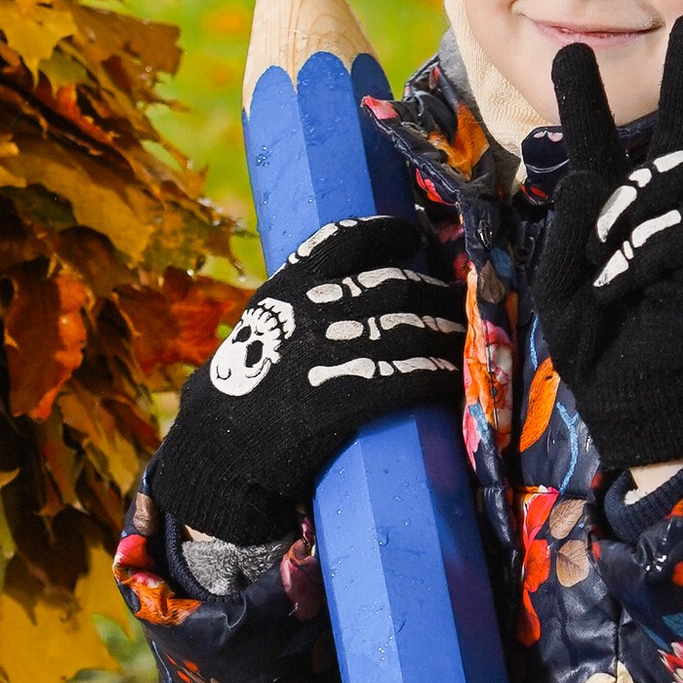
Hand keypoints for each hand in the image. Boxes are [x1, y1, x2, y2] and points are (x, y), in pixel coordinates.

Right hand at [145, 216, 463, 546]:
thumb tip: (345, 288)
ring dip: (447, 333)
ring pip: (411, 328)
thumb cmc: (242, 389)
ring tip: (463, 340)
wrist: (219, 449)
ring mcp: (328, 351)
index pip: (346, 238)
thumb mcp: (260, 327)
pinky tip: (452, 377)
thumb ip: (297, 304)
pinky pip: (408, 375)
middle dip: (435, 292)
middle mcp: (311, 310)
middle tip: (456, 301)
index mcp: (287, 286)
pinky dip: (438, 374)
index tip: (412, 239)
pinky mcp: (345, 395)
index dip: (387, 233)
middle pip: (395, 284)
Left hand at [527, 15, 682, 474]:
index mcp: (612, 218)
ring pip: (655, 190)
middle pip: (675, 136)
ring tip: (602, 280)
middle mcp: (656, 217)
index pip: (602, 148)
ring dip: (614, 230)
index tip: (572, 54)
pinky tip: (621, 295)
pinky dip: (630, 264)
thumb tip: (587, 181)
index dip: (588, 100)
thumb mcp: (557, 285)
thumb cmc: (599, 346)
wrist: (639, 405)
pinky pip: (664, 236)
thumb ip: (565, 229)